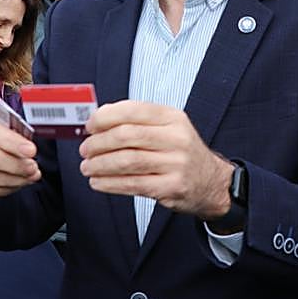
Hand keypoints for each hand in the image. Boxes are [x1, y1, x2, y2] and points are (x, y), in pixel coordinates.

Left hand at [78, 101, 231, 219]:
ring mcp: (176, 164)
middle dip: (99, 143)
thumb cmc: (182, 153)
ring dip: (100, 164)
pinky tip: (98, 182)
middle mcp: (177, 138)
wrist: (212, 183)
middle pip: (127, 136)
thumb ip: (138, 121)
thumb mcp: (168, 128)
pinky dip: (110, 183)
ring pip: (127, 161)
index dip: (105, 117)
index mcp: (173, 118)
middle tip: (85, 149)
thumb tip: (99, 117)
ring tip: (87, 167)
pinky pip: (133, 184)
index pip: (133, 110)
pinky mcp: (171, 187)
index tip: (89, 126)